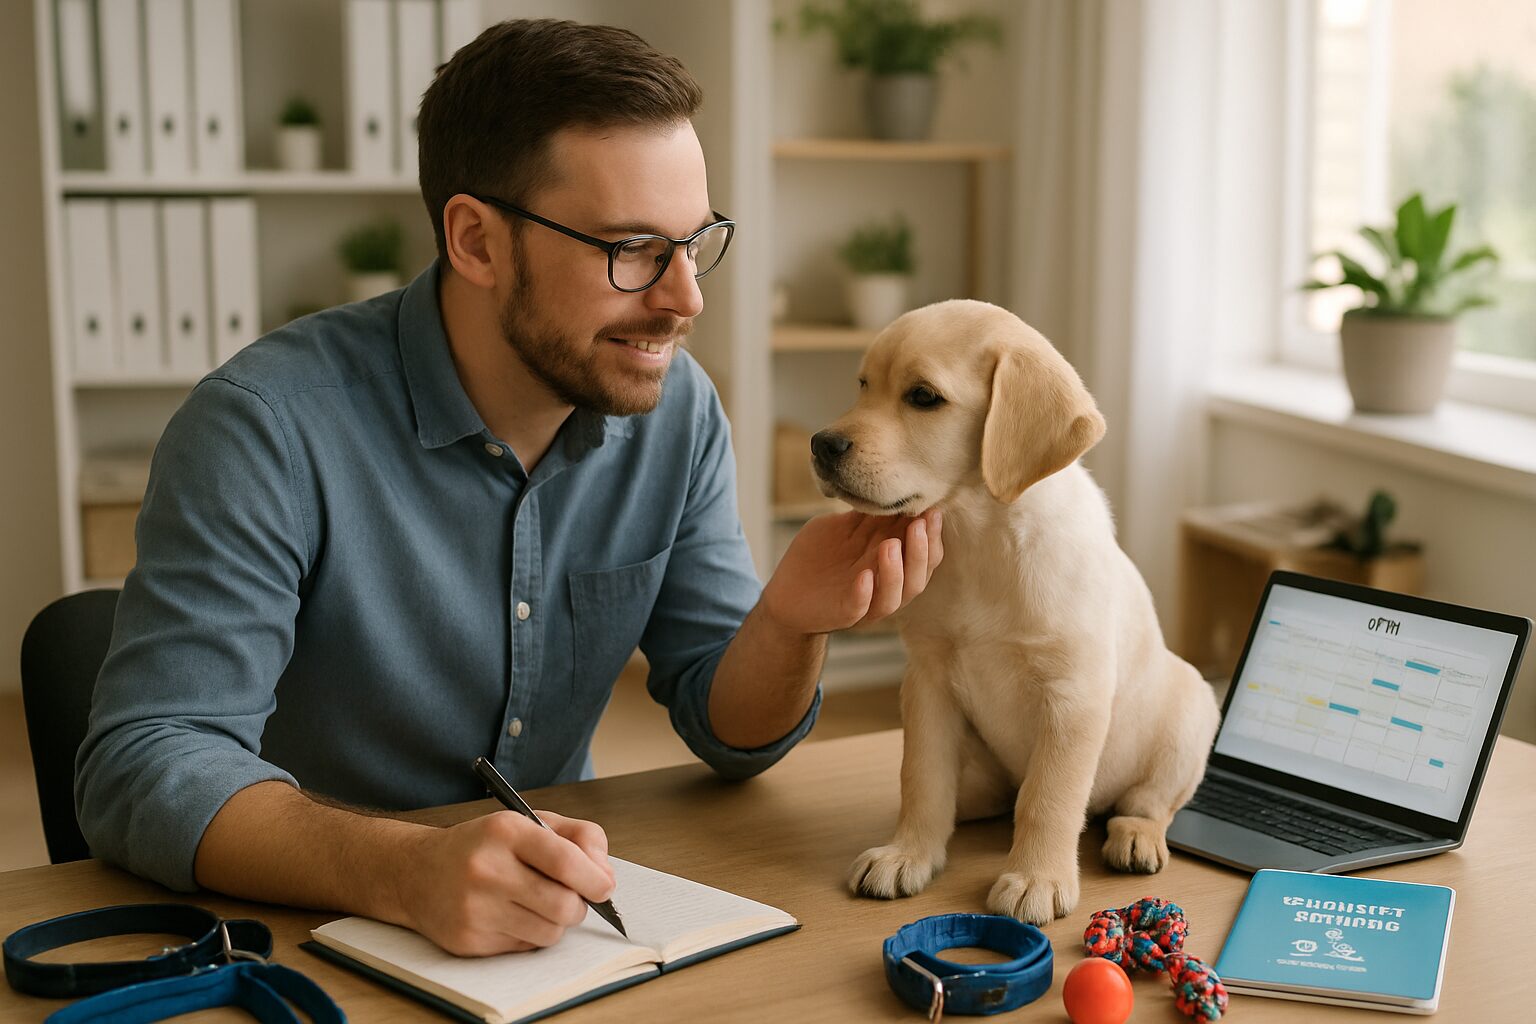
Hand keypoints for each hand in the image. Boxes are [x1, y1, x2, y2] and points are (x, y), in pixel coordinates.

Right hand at [397, 809, 614, 955]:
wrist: (416, 872)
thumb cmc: (483, 845)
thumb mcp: (529, 823)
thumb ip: (577, 837)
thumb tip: (605, 877)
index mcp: (505, 831)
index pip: (564, 861)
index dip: (595, 879)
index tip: (604, 887)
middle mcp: (487, 869)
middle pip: (563, 905)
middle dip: (578, 906)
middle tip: (572, 898)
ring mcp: (475, 908)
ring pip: (549, 933)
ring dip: (555, 923)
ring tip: (539, 905)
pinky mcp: (469, 940)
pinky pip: (525, 948)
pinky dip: (530, 934)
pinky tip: (512, 915)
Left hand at [761, 507, 943, 634]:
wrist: (785, 593)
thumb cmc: (819, 557)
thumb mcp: (843, 529)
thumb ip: (865, 515)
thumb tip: (886, 485)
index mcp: (890, 564)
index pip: (923, 553)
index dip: (931, 534)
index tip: (932, 508)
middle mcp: (885, 586)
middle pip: (917, 575)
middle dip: (921, 551)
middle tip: (918, 524)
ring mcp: (866, 602)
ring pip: (893, 596)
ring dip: (896, 572)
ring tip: (891, 546)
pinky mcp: (843, 614)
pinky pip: (858, 608)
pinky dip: (864, 595)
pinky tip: (864, 577)